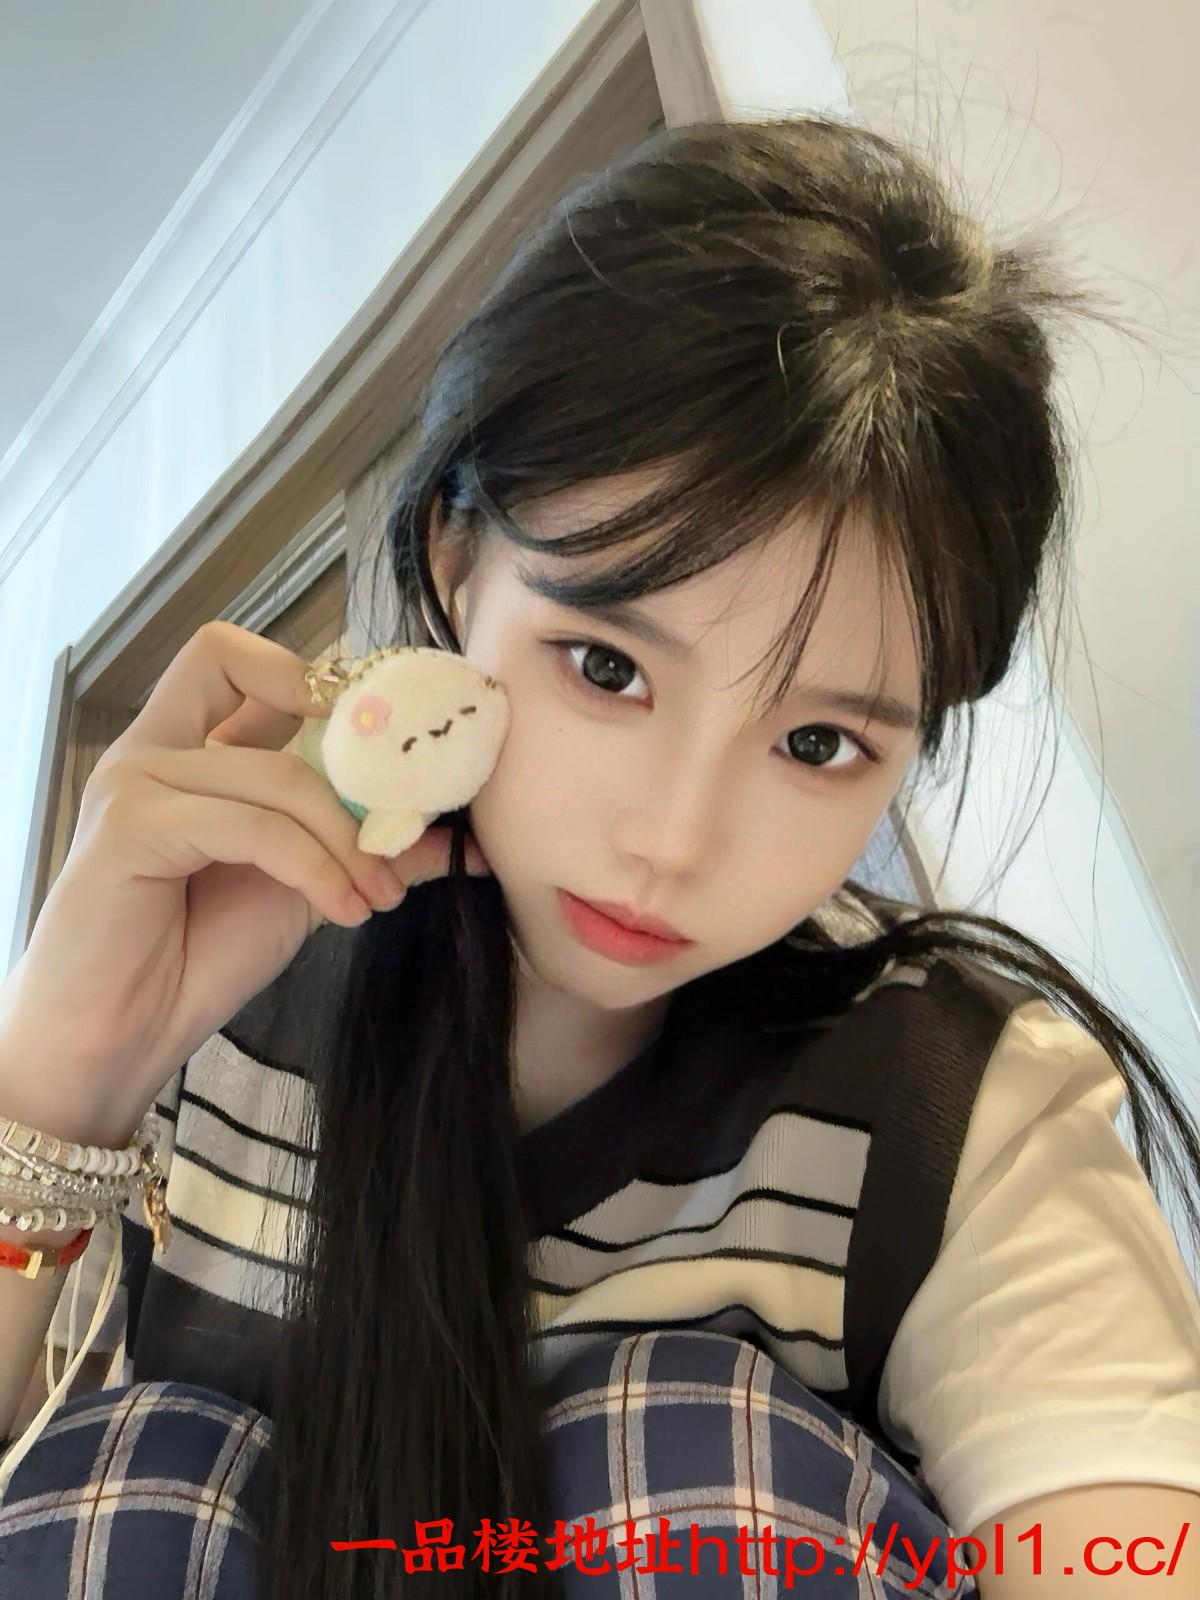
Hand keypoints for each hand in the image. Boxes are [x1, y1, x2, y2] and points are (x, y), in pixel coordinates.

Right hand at [0, 621, 490, 1146]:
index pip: (240, 659)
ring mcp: (136, 782)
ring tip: (378, 895)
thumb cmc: (195, 957)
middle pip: (239, 665)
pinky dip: (315, 867)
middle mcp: (153, 748)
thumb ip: (368, 850)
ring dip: (350, 839)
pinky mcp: (132, 827)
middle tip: (392, 789)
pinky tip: (343, 910)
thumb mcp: (305, 888)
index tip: (383, 747)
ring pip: (277, 773)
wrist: (116, 1040)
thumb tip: (463, 840)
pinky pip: (254, 826)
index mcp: (185, 748)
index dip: (316, 680)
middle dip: (332, 721)